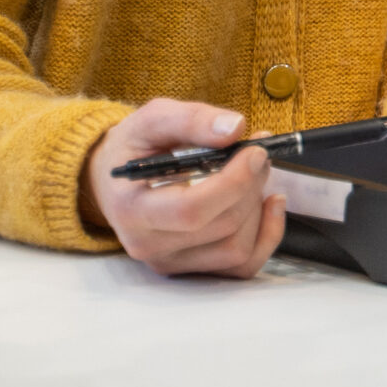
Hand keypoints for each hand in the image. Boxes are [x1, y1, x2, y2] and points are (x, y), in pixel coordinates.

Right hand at [80, 99, 287, 278]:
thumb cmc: (134, 148)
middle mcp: (148, 245)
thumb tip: (235, 128)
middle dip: (250, 186)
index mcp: (132, 209)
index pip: (192, 210)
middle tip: (258, 155)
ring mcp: (170, 261)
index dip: (234, 181)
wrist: (116, 181)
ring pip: (237, 249)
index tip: (255, 152)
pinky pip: (241, 265)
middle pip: (222, 226)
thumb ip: (192, 120)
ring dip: (258, 208)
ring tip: (256, 175)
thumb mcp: (153, 119)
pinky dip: (266, 235)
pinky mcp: (190, 268)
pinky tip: (270, 204)